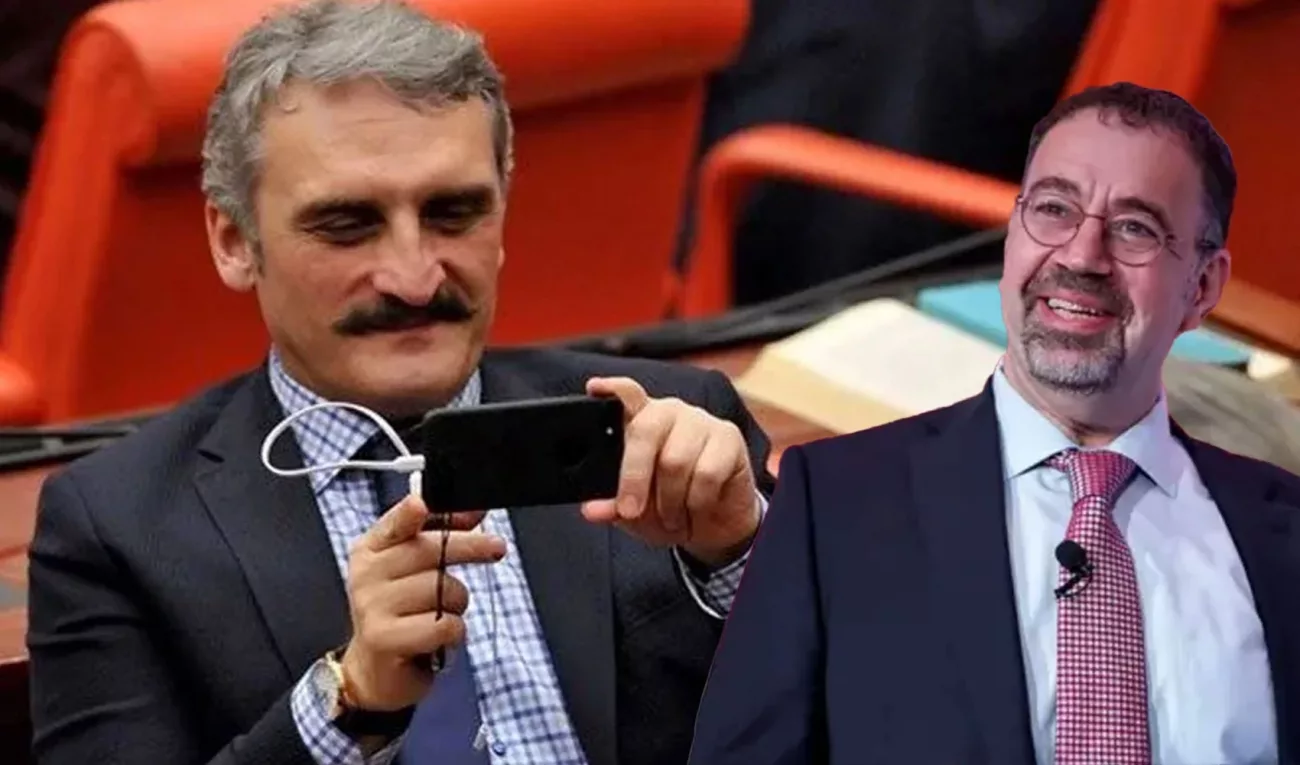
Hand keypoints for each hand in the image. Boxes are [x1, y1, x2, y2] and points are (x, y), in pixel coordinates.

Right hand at [340, 496, 505, 710]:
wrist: (376, 670)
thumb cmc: (401, 612)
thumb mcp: (414, 570)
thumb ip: (439, 536)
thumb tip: (475, 511)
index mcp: (371, 550)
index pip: (395, 524)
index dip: (410, 514)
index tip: (422, 504)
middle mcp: (366, 575)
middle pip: (430, 551)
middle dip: (470, 547)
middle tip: (496, 547)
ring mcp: (372, 606)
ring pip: (443, 590)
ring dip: (457, 604)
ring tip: (442, 614)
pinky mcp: (385, 639)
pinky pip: (444, 625)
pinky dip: (454, 632)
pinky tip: (439, 637)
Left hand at [581, 376, 759, 567]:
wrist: (718, 524)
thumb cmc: (671, 506)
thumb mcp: (636, 512)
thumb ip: (613, 507)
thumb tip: (592, 511)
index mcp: (641, 420)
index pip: (626, 395)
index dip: (612, 389)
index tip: (595, 387)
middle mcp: (670, 412)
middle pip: (645, 431)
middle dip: (634, 477)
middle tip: (630, 511)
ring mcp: (701, 422)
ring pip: (675, 460)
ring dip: (670, 500)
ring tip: (671, 516)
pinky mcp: (729, 438)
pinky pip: (706, 473)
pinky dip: (697, 502)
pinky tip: (697, 508)